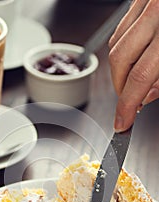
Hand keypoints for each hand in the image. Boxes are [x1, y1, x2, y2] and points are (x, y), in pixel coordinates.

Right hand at [108, 0, 158, 131]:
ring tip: (132, 82)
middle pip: (119, 61)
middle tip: (128, 103)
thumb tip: (148, 97)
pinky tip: (133, 58)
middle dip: (120, 88)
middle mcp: (156, 14)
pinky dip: (122, 48)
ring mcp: (145, 4)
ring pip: (115, 46)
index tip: (122, 121)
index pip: (140, 76)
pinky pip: (120, 29)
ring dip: (119, 70)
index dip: (127, 104)